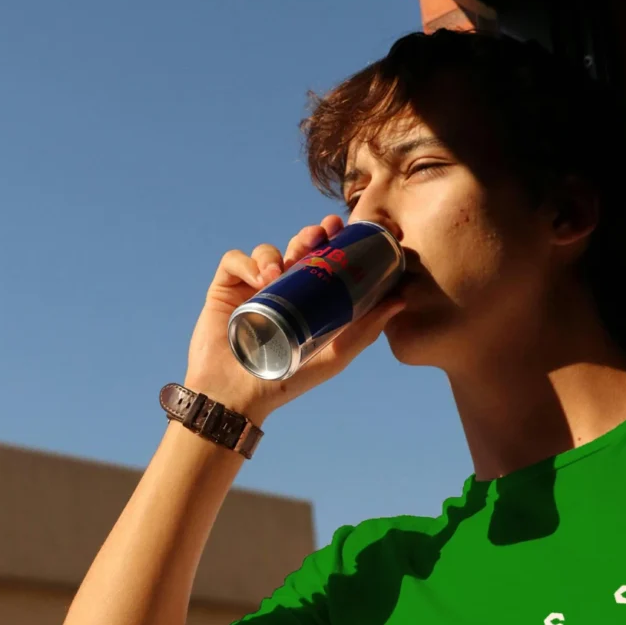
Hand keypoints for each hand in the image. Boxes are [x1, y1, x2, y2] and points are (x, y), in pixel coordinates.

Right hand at [184, 214, 406, 421]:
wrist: (240, 396)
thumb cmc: (288, 380)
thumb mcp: (335, 356)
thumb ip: (365, 330)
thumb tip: (401, 299)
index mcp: (306, 298)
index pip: (319, 260)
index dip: (330, 238)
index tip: (341, 228)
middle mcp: (281, 288)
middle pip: (295, 248)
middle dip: (308, 235)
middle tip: (319, 235)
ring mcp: (252, 287)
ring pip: (266, 251)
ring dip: (275, 253)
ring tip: (279, 273)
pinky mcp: (225, 289)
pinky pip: (235, 261)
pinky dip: (247, 262)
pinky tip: (260, 278)